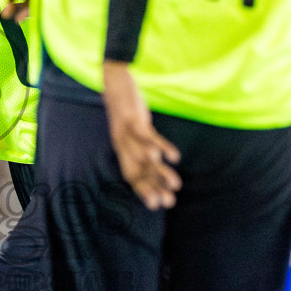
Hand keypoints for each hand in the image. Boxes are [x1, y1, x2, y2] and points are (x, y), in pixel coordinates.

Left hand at [102, 61, 180, 209]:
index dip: (143, 191)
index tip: (157, 205)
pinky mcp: (133, 120)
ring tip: (176, 185)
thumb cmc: (128, 111)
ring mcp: (126, 134)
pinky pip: (146, 136)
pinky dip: (158, 147)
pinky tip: (173, 157)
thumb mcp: (136, 131)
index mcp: (123, 150)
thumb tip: (156, 163)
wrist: (114, 84)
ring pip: (143, 158)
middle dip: (152, 189)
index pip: (132, 176)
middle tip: (169, 203)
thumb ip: (144, 146)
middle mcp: (123, 146)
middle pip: (138, 172)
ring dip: (159, 172)